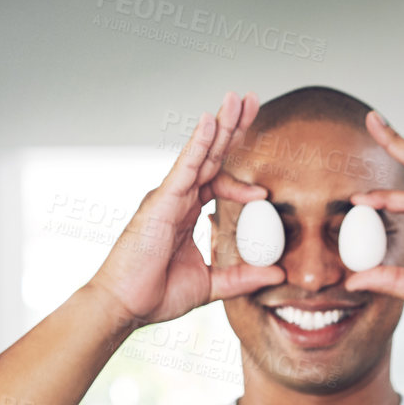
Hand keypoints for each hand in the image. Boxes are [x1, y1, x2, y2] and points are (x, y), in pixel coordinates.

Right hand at [86, 91, 282, 328]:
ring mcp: (168, 196)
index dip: (242, 183)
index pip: (217, 183)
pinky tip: (212, 122)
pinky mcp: (161, 201)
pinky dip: (199, 144)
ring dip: (220, 124)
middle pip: (210, 155)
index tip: (266, 194)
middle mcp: (176, 198)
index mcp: (185, 213)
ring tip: (236, 98)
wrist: (126, 306)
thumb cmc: (156, 294)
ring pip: (199, 153)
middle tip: (250, 99)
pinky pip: (184, 166)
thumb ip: (242, 276)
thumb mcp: (211, 285)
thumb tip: (277, 273)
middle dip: (231, 127)